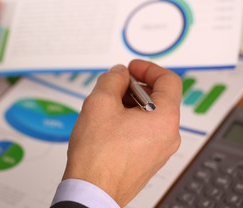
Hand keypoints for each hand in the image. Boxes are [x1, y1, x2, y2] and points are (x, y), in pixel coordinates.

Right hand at [63, 60, 181, 206]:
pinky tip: (108, 126)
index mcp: (164, 119)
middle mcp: (168, 136)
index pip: (168, 80)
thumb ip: (112, 79)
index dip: (148, 68)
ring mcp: (159, 150)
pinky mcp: (148, 159)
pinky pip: (143, 131)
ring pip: (148, 115)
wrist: (91, 190)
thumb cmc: (98, 156)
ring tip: (106, 109)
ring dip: (129, 105)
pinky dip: (129, 121)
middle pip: (158, 98)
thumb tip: (118, 73)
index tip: (133, 68)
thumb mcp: (100, 103)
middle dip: (133, 88)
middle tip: (113, 87)